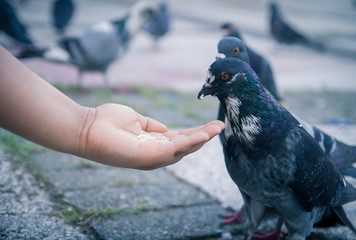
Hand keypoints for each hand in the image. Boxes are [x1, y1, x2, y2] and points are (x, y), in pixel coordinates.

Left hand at [79, 103, 224, 169]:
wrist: (87, 127)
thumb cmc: (107, 121)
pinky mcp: (148, 157)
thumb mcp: (135, 119)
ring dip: (201, 139)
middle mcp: (154, 153)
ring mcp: (152, 157)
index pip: (179, 139)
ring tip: (217, 128)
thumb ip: (151, 125)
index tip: (211, 124)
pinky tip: (203, 134)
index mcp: (152, 143)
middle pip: (185, 146)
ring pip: (183, 149)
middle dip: (204, 136)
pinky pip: (173, 150)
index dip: (195, 132)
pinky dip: (189, 142)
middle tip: (220, 126)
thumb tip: (165, 129)